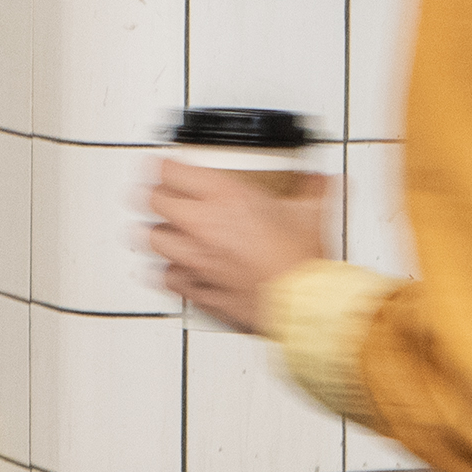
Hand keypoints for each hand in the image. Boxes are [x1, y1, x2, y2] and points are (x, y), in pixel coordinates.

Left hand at [142, 158, 328, 334]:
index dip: (164, 165)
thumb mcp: (314, 214)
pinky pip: (167, 276)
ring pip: (153, 239)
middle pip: (153, 202)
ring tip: (163, 228)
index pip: (171, 172)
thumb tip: (318, 178)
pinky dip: (168, 269)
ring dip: (157, 231)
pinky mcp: (198, 289)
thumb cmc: (303, 265)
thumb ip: (314, 188)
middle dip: (154, 194)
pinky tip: (175, 267)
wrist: (303, 306)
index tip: (166, 165)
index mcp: (228, 200)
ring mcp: (196, 260)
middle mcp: (204, 227)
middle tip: (161, 193)